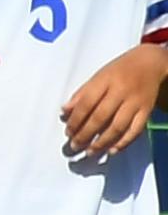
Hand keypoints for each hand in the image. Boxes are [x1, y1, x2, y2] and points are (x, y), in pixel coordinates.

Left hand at [63, 42, 167, 157]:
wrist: (150, 63)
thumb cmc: (119, 70)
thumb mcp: (98, 76)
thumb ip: (81, 94)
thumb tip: (64, 111)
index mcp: (105, 81)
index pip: (86, 104)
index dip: (75, 120)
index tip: (68, 132)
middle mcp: (121, 92)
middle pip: (100, 117)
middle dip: (85, 134)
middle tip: (75, 146)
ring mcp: (135, 102)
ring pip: (117, 126)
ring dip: (102, 142)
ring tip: (90, 151)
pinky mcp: (147, 110)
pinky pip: (136, 130)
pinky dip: (124, 142)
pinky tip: (112, 150)